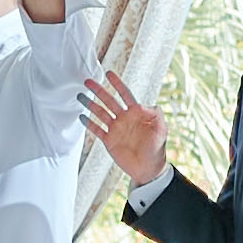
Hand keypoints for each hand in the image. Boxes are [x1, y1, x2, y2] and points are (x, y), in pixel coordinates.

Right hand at [80, 75, 170, 191]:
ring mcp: (116, 129)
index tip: (109, 74)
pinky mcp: (109, 140)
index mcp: (136, 113)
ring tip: (80, 96)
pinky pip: (97, 130)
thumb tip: (145, 105)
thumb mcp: (161, 129)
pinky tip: (81, 116)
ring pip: (100, 113)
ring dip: (90, 104)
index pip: (125, 94)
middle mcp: (124, 118)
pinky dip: (89, 123)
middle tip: (88, 81)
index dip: (117, 84)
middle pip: (109, 101)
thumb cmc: (157, 148)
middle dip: (99, 91)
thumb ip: (155, 115)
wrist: (148, 169)